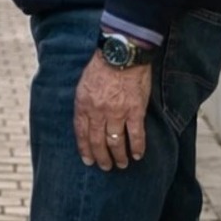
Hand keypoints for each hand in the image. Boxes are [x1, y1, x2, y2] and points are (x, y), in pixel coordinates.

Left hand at [74, 53, 150, 170]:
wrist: (121, 54)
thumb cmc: (101, 66)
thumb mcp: (83, 84)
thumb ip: (85, 103)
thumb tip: (87, 118)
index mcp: (83, 104)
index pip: (81, 133)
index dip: (85, 149)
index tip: (88, 160)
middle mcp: (98, 112)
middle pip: (98, 141)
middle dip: (101, 157)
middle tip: (105, 167)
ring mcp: (117, 113)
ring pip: (116, 141)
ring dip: (119, 156)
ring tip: (122, 164)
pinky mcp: (135, 111)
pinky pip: (136, 134)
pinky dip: (137, 147)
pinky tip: (138, 155)